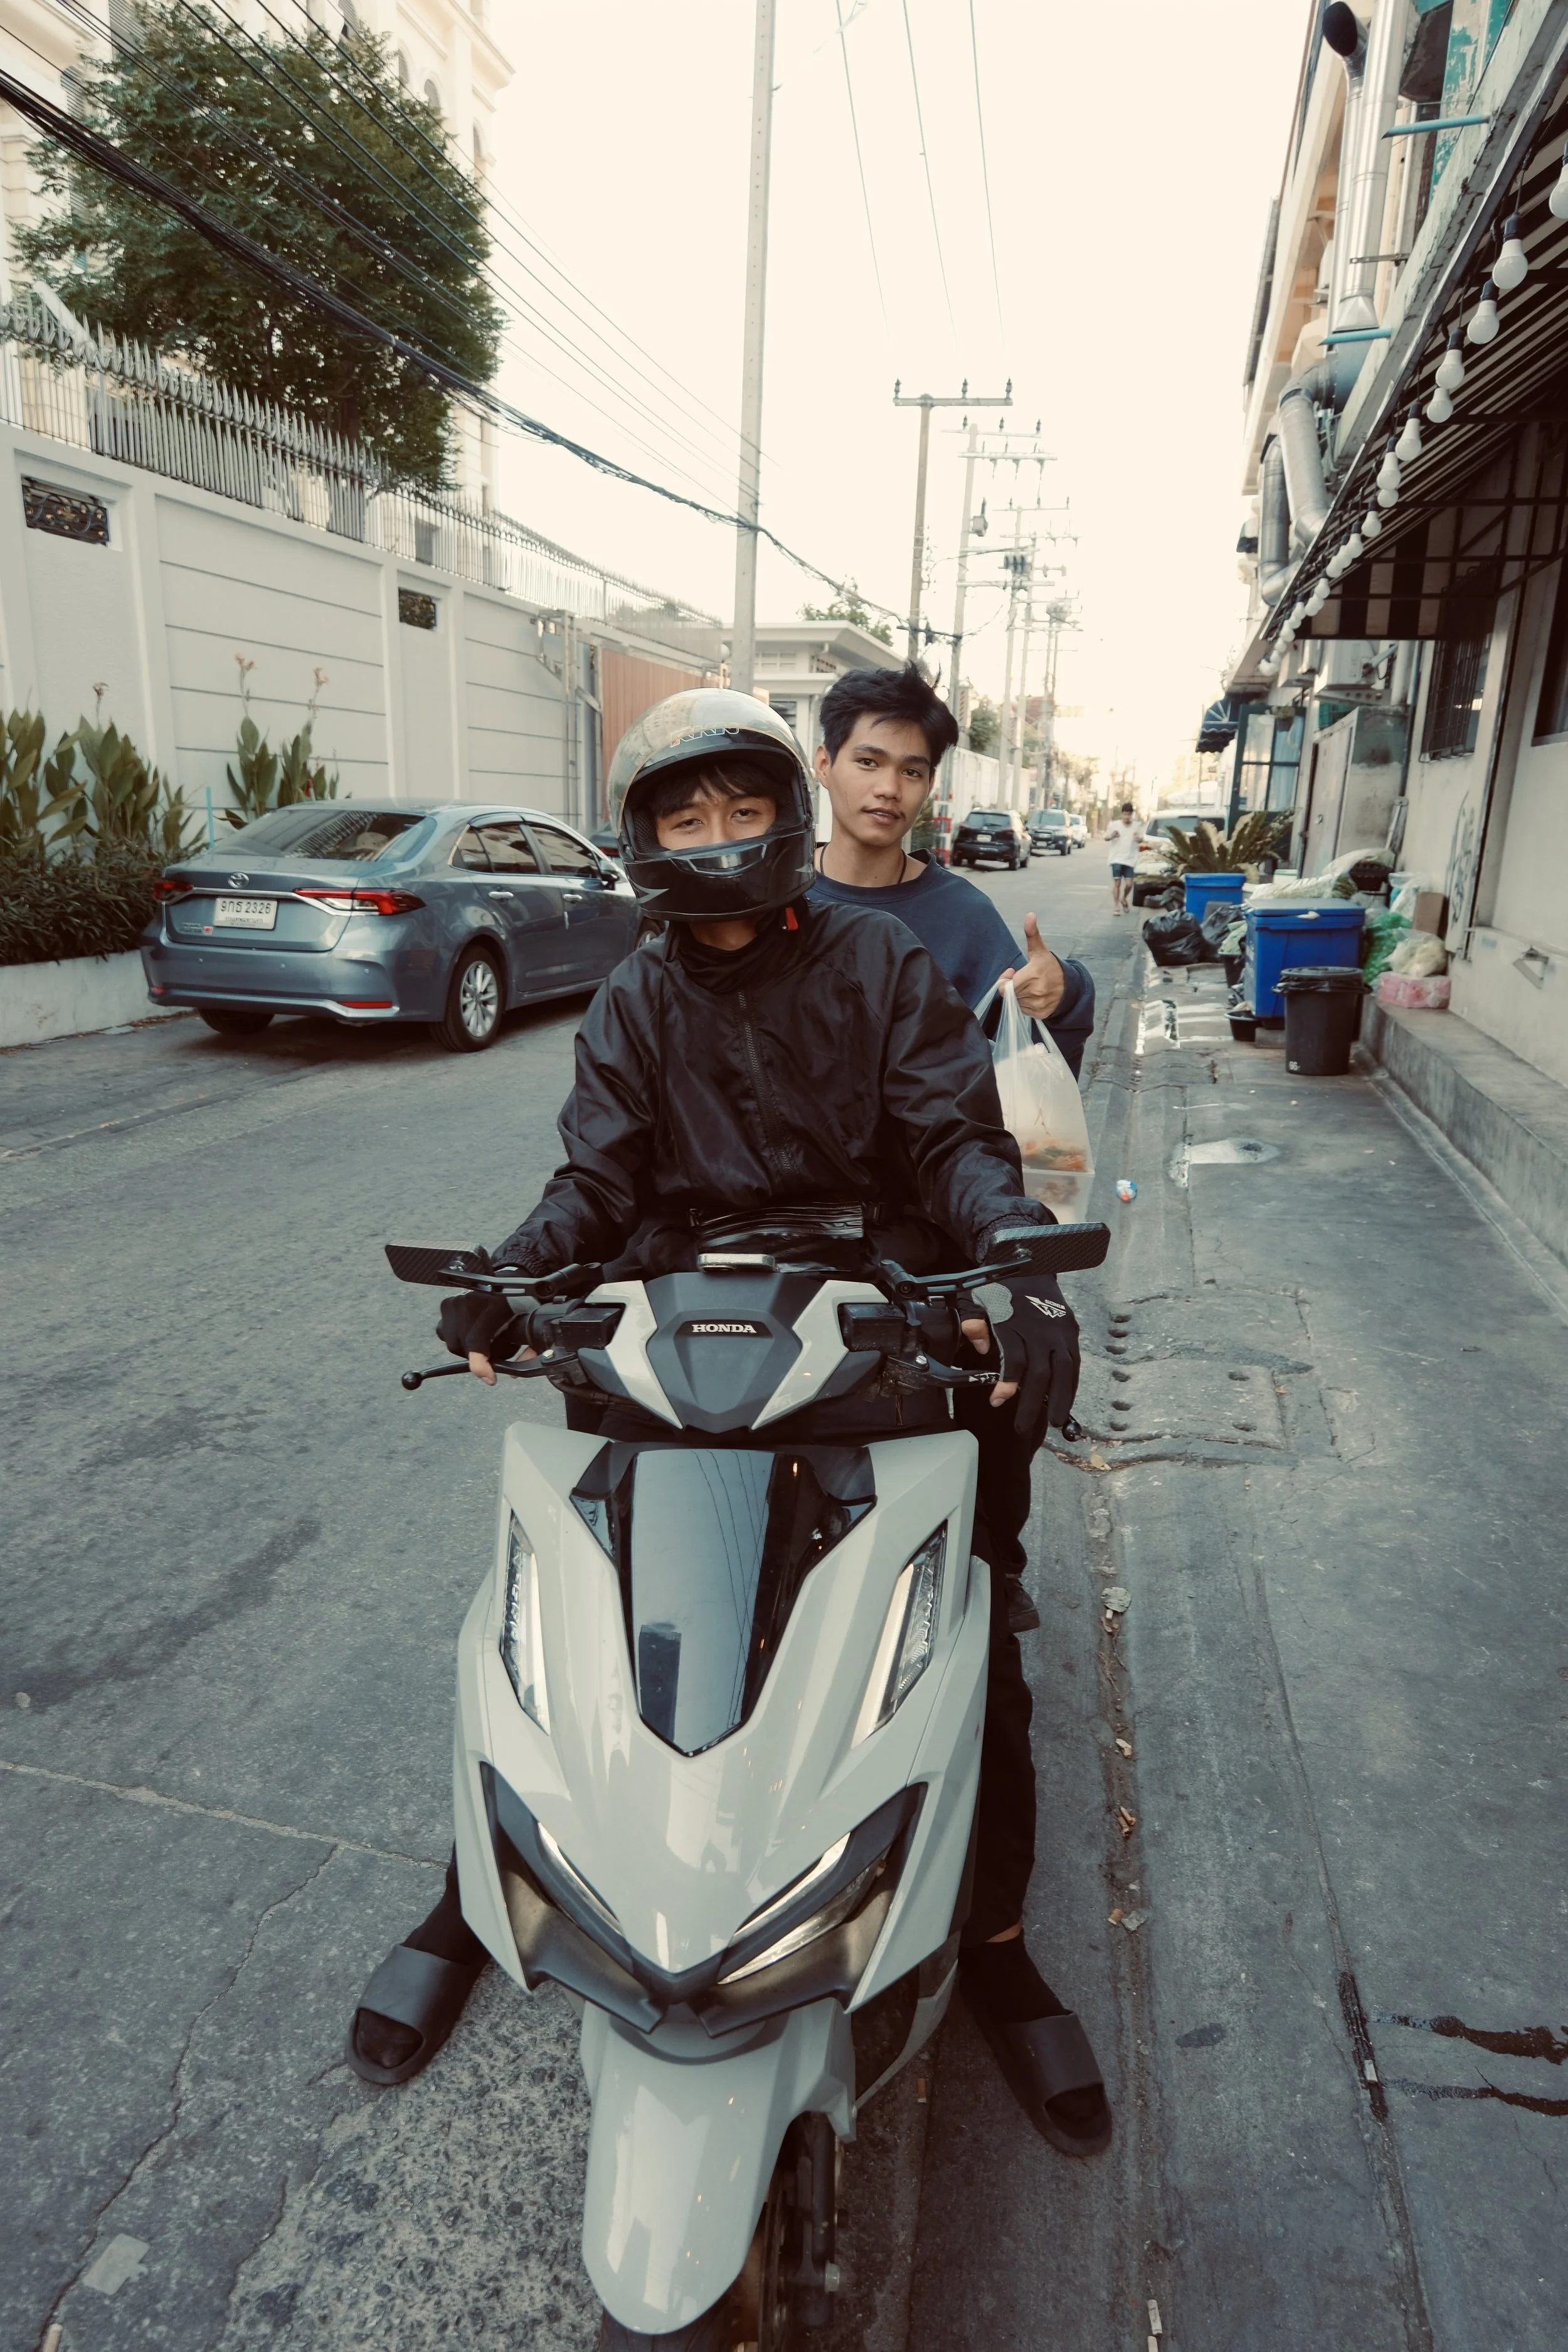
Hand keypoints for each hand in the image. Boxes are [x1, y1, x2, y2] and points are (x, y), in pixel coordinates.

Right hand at [437, 1291, 529, 1384]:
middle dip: (479, 1357)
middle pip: (465, 1347)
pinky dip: (457, 1338)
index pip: (477, 1340)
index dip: (480, 1365)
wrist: (510, 1279)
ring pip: (453, 1343)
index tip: (489, 1378)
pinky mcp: (447, 1303)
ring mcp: (457, 1301)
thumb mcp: (532, 1322)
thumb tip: (513, 1373)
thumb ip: (529, 1349)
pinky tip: (471, 1333)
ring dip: (467, 1349)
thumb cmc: (522, 1302)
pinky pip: (444, 1333)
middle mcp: (473, 1301)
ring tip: (484, 1342)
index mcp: (497, 1304)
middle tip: (494, 1354)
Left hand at [962, 1275, 1079, 1442]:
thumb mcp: (978, 1298)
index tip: (997, 1401)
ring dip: (1060, 1398)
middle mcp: (1040, 1329)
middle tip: (1024, 1426)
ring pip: (1063, 1370)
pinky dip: (1071, 1384)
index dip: (1007, 1383)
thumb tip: (978, 1342)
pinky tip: (1066, 1401)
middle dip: (1033, 1402)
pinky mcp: (1071, 1331)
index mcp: (1015, 1323)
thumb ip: (974, 1320)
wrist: (1032, 1266)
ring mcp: (1059, 1331)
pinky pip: (1074, 1363)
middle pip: (1040, 1372)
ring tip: (1056, 1421)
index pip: (1014, 1359)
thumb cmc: (1002, 1289)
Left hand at [998, 913, 1064, 1019]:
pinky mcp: (1041, 1014)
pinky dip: (1026, 1005)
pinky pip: (1024, 1011)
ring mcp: (1039, 1004)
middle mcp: (1036, 991)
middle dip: (1012, 987)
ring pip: (1016, 1003)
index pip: (1006, 986)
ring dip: (1019, 996)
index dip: (1005, 980)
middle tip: (1022, 979)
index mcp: (1033, 974)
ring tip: (1029, 987)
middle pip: (1011, 994)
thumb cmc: (1050, 966)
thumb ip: (1032, 934)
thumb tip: (1030, 914)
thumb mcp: (1040, 950)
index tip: (1012, 972)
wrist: (1070, 986)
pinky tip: (1034, 996)